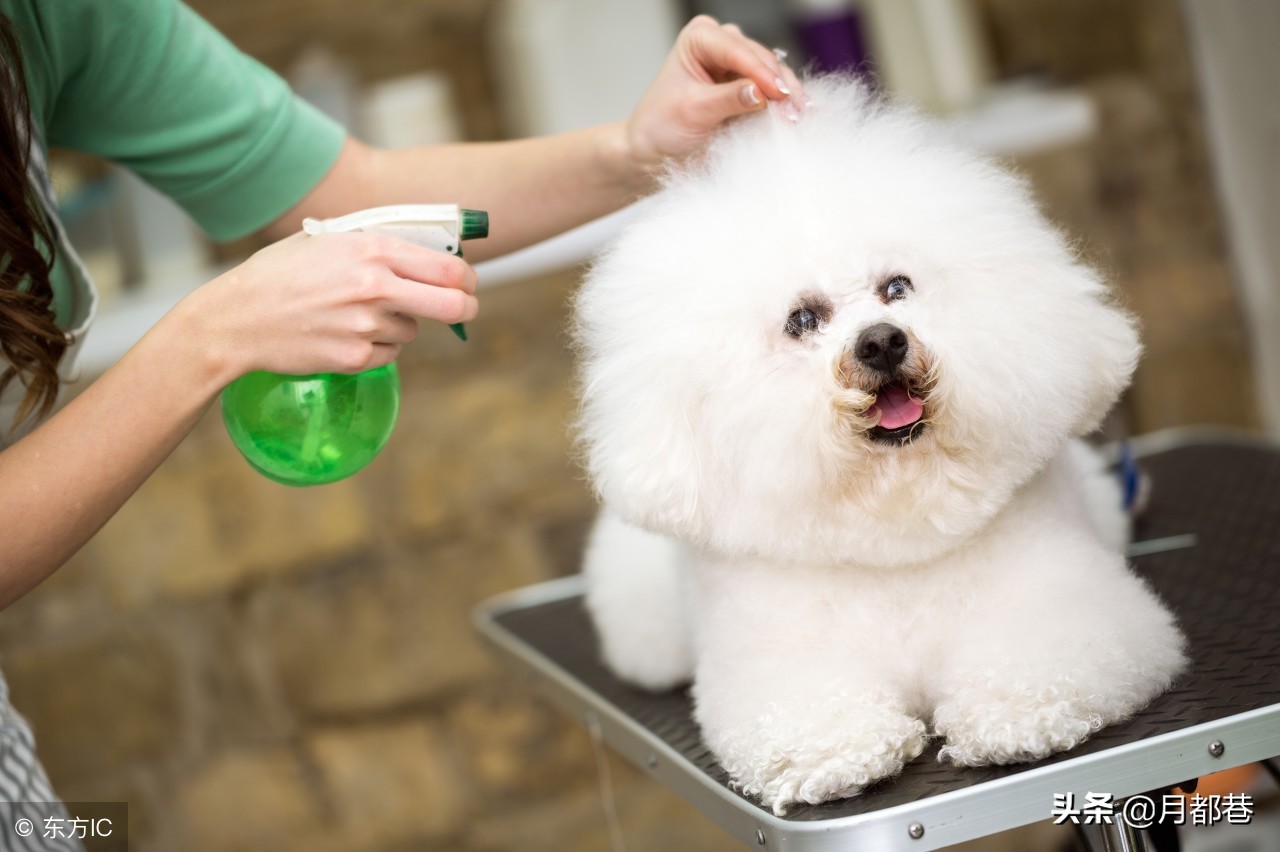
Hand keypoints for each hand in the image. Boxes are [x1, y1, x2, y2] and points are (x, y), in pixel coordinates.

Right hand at [185, 231, 477, 380]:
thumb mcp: (325, 241)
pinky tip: (345, 335)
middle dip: (467, 307)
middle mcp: (374, 286)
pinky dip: (377, 348)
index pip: (447, 266)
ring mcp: (365, 325)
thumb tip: (424, 251)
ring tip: (358, 315)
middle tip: (466, 307)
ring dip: (399, 326)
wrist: (235, 319)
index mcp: (371, 249)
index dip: (467, 277)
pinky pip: (389, 356)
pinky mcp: (354, 358)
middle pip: (452, 304)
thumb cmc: (279, 274)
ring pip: (412, 331)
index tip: (469, 282)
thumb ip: (374, 245)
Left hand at [624, 16, 804, 172]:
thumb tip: (763, 94)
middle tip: (796, 111)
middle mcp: (722, 44)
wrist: (655, 150)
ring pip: (772, 73)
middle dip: (779, 85)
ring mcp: (737, 64)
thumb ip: (729, 100)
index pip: (737, 51)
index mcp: (700, 38)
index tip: (780, 94)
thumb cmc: (662, 125)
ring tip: (801, 116)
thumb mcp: (694, 111)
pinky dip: (784, 104)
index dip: (760, 72)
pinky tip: (799, 115)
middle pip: (760, 59)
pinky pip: (772, 91)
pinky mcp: (748, 86)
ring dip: (787, 95)